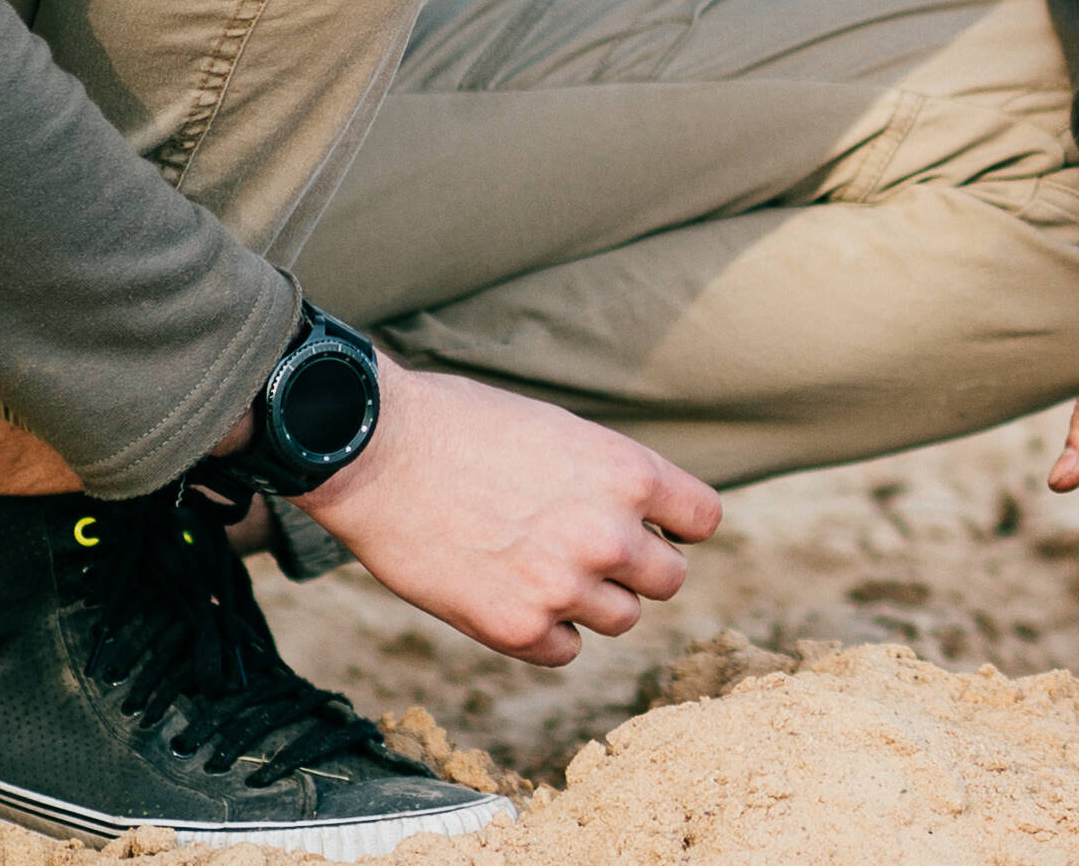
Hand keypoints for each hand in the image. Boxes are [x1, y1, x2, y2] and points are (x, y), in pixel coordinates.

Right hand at [295, 360, 723, 666]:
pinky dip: (545, 633)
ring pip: (621, 618)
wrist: (375, 453)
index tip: (651, 525)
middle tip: (587, 551)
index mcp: (629, 474)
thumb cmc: (459, 426)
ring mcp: (565, 588)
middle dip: (636, 568)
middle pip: (669, 579)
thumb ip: (607, 478)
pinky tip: (509, 595)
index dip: (675, 524)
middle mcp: (610, 535)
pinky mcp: (517, 630)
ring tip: (540, 568)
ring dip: (592, 601)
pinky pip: (565, 651)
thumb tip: (638, 515)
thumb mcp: (559, 432)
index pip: (703, 520)